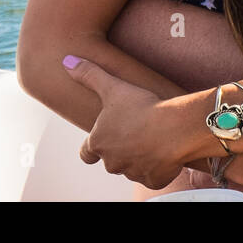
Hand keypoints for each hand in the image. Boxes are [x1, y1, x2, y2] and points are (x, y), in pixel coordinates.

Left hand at [63, 55, 186, 189]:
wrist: (174, 129)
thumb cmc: (141, 107)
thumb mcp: (112, 87)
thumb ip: (89, 75)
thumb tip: (68, 62)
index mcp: (99, 142)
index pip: (86, 153)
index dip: (91, 148)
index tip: (100, 140)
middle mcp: (112, 162)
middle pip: (111, 160)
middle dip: (121, 149)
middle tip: (135, 131)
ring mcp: (133, 172)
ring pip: (132, 168)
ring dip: (139, 157)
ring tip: (153, 137)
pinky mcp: (153, 180)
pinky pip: (152, 176)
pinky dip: (157, 167)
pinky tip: (165, 151)